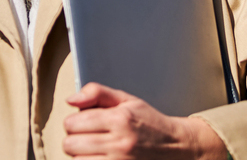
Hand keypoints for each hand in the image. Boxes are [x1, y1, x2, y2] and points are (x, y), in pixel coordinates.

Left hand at [64, 83, 226, 159]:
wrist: (176, 147)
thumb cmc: (150, 124)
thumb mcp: (127, 101)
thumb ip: (97, 93)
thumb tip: (71, 99)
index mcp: (119, 119)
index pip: (72, 123)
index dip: (73, 122)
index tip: (82, 123)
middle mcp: (120, 143)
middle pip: (70, 144)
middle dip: (74, 139)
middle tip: (86, 137)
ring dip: (80, 154)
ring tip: (93, 149)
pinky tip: (99, 157)